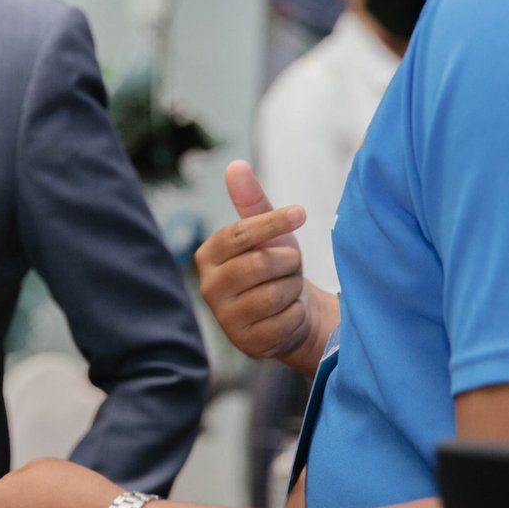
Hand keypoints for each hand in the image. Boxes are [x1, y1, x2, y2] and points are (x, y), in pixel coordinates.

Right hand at [196, 160, 323, 374]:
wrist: (289, 312)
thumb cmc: (275, 266)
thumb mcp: (266, 231)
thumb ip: (249, 199)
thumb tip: (235, 165)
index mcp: (207, 255)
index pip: (240, 233)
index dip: (273, 222)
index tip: (301, 213)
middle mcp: (209, 287)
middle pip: (260, 264)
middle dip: (287, 262)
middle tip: (288, 266)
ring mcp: (225, 318)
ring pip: (274, 294)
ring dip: (292, 288)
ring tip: (286, 288)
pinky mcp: (246, 342)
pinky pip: (283, 321)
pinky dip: (295, 314)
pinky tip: (287, 313)